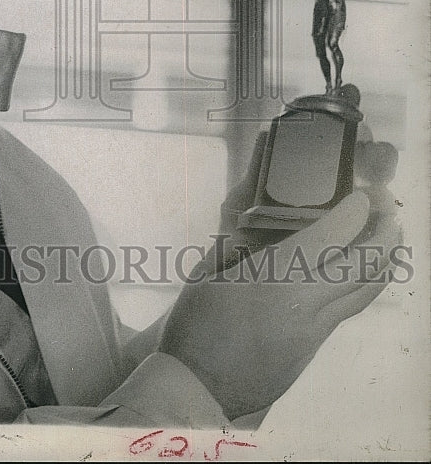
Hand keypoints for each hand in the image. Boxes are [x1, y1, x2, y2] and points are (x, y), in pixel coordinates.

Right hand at [159, 136, 401, 418]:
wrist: (197, 389)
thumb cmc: (195, 325)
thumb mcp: (205, 273)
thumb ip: (230, 241)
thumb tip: (242, 215)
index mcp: (276, 277)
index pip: (331, 237)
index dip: (354, 212)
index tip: (363, 194)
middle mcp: (306, 302)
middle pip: (363, 265)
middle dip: (383, 232)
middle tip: (386, 209)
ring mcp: (316, 329)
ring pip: (365, 291)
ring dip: (383, 260)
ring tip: (389, 237)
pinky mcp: (314, 348)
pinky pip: (348, 309)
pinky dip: (363, 283)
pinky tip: (358, 272)